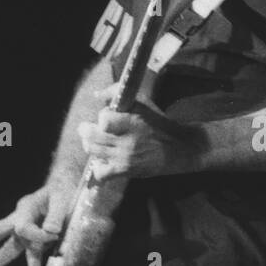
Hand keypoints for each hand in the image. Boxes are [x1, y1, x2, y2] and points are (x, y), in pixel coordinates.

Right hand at [0, 182, 73, 265]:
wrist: (62, 191)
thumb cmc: (59, 193)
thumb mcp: (60, 198)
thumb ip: (56, 214)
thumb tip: (51, 231)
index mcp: (25, 209)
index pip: (23, 228)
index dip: (37, 235)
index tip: (55, 235)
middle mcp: (19, 221)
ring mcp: (25, 232)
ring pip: (10, 248)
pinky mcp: (34, 240)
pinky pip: (30, 253)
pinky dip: (31, 264)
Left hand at [78, 92, 201, 180]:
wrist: (178, 148)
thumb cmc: (158, 122)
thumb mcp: (142, 102)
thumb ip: (116, 93)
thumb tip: (96, 94)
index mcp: (133, 122)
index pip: (104, 119)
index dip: (102, 116)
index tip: (107, 116)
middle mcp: (127, 141)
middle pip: (92, 136)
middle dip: (86, 130)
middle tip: (88, 128)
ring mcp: (125, 158)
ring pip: (93, 151)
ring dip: (90, 145)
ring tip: (95, 142)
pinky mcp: (126, 171)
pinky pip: (101, 173)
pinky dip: (97, 167)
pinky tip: (102, 160)